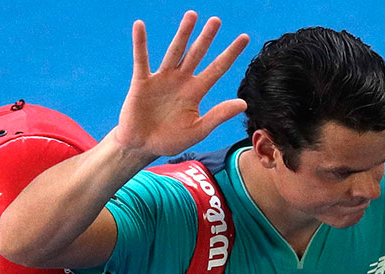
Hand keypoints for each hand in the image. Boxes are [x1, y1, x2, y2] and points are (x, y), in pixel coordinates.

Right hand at [113, 11, 249, 158]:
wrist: (142, 146)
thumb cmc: (170, 140)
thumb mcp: (198, 130)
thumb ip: (218, 116)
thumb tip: (243, 103)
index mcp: (195, 92)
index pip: (217, 68)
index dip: (230, 54)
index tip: (244, 37)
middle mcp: (181, 81)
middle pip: (197, 54)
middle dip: (207, 38)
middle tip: (217, 20)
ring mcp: (161, 79)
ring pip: (174, 52)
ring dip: (183, 34)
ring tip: (192, 15)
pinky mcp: (141, 82)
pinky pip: (141, 60)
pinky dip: (140, 43)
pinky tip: (140, 26)